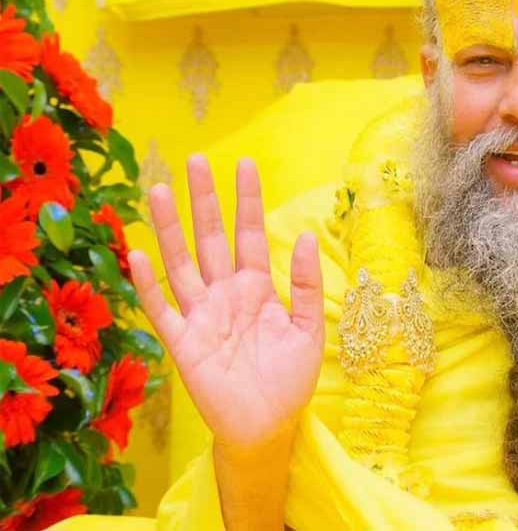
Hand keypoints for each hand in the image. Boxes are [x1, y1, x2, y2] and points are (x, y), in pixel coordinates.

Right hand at [129, 156, 324, 449]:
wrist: (269, 426)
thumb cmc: (290, 379)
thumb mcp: (309, 329)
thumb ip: (308, 284)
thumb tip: (305, 236)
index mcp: (258, 288)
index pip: (250, 234)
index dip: (248, 201)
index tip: (244, 164)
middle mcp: (226, 293)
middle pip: (211, 238)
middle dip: (204, 200)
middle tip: (195, 160)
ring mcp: (202, 315)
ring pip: (181, 263)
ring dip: (168, 229)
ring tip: (157, 191)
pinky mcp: (183, 343)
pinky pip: (162, 309)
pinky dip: (149, 284)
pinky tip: (138, 254)